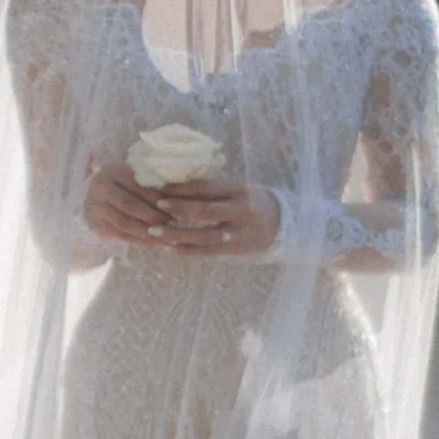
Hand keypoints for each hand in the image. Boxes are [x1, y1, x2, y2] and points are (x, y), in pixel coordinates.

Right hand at [82, 156, 177, 245]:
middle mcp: (99, 190)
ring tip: (167, 236)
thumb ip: (151, 183)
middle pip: (129, 205)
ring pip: (124, 224)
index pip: (136, 186)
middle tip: (172, 222)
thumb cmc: (125, 181)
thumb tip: (175, 196)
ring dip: (148, 232)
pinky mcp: (97, 227)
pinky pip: (121, 236)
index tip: (175, 205)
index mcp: (112, 172)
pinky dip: (140, 240)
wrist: (99, 192)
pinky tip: (156, 242)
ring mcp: (95, 209)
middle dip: (152, 216)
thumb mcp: (137, 175)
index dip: (156, 198)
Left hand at [138, 178, 280, 255]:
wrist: (283, 225)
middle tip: (156, 206)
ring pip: (204, 236)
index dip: (183, 189)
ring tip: (154, 233)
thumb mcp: (239, 189)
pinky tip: (171, 248)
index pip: (208, 190)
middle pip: (205, 212)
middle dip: (179, 209)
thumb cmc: (255, 202)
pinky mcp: (236, 250)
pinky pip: (209, 252)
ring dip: (177, 235)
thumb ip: (214, 190)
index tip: (161, 188)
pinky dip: (189, 250)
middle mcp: (240, 213)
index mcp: (240, 192)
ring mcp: (238, 234)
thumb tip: (178, 186)